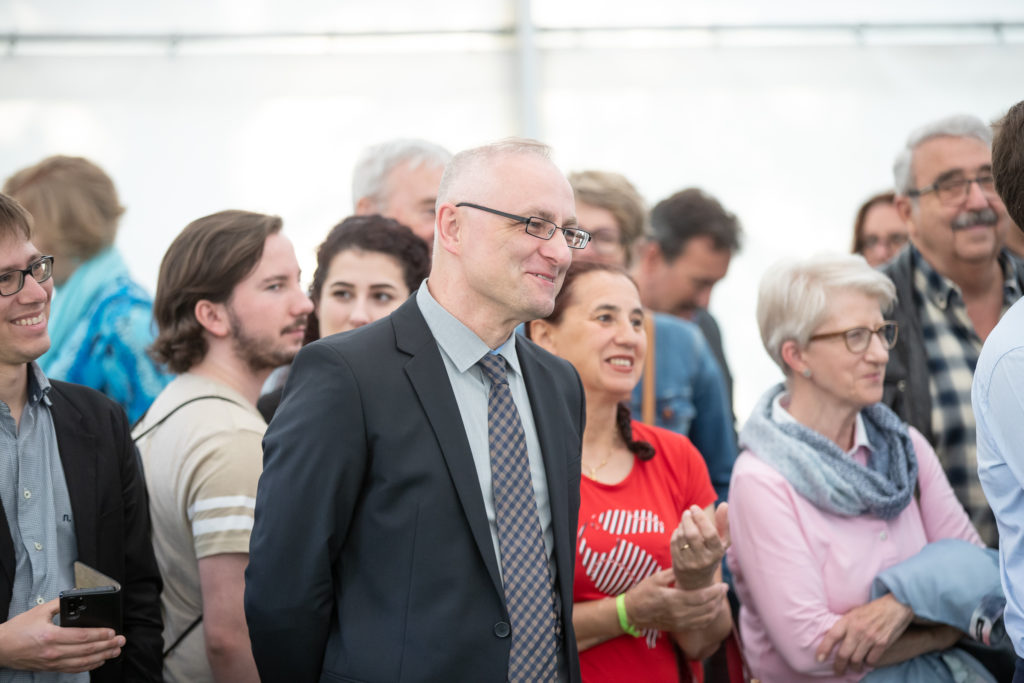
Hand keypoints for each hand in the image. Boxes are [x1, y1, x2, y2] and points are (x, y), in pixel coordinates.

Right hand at [0, 599, 124, 672]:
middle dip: (107, 645)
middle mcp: (53, 652)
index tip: (113, 631)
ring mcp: (52, 662)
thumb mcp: (39, 611)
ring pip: (83, 662)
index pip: (82, 637)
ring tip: (115, 651)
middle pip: (86, 650)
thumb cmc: (17, 630)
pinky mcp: (51, 668)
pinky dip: (89, 665)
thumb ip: (60, 604)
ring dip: (102, 656)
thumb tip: (77, 596)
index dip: (100, 635)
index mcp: (50, 636)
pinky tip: (99, 660)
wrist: (1, 648)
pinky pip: (74, 669)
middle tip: (121, 641)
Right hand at [624, 569, 728, 632]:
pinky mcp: (679, 627)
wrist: (632, 613)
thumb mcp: (656, 578)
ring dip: (716, 608)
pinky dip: (709, 618)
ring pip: (705, 618)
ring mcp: (679, 622)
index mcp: (673, 599)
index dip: (715, 592)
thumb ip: (673, 573)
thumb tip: (688, 566)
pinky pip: (699, 625)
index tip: (723, 585)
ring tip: (720, 598)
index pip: (701, 597)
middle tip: (724, 589)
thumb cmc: (642, 593)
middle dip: (718, 598)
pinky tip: (712, 610)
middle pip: (706, 608)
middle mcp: (678, 613)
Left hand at [671, 503, 729, 589]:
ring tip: (685, 519)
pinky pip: (674, 542)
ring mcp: (690, 563)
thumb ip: (724, 523)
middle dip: (688, 519)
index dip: (701, 518)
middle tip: (687, 512)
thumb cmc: (712, 554)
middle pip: (692, 535)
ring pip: (682, 537)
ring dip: (682, 524)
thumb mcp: (722, 542)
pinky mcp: (678, 564)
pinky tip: (680, 530)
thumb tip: (725, 504)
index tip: (695, 507)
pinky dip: (676, 532)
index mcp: (717, 553)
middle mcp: (704, 560)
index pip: (710, 534)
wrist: (697, 581)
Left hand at [816, 593, 913, 674]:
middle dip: (839, 666)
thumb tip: (835, 639)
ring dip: (854, 667)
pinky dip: (867, 664)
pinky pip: (871, 660)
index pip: (832, 636)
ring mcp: (870, 637)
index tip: (819, 659)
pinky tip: (866, 663)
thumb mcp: (854, 612)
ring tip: (853, 668)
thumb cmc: (873, 609)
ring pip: (856, 660)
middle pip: (843, 654)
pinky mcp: (882, 643)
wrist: (895, 606)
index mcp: (848, 620)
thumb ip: (845, 624)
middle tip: (838, 671)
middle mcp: (857, 629)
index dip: (824, 648)